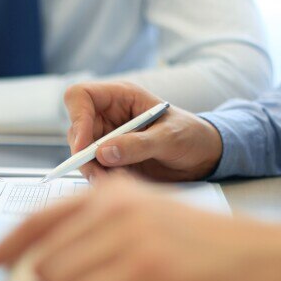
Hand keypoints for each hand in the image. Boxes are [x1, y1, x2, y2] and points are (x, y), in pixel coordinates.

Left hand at [0, 176, 280, 280]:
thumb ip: (91, 231)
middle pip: (42, 260)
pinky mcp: (145, 269)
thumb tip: (40, 266)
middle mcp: (112, 207)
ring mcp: (128, 236)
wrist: (265, 256)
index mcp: (107, 193)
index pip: (32, 222)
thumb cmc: (201, 244)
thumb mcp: (142, 218)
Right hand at [64, 82, 223, 181]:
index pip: (80, 96)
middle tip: (98, 174)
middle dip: (83, 154)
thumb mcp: (170, 138)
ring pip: (82, 153)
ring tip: (116, 182)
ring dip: (92, 170)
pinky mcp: (111, 159)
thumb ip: (138, 144)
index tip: (86, 147)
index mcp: (121, 97)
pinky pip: (94, 169)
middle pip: (76, 129)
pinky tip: (121, 184)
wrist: (203, 158)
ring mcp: (107, 138)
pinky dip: (101, 179)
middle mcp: (108, 116)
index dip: (77, 118)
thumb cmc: (191, 136)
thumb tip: (103, 153)